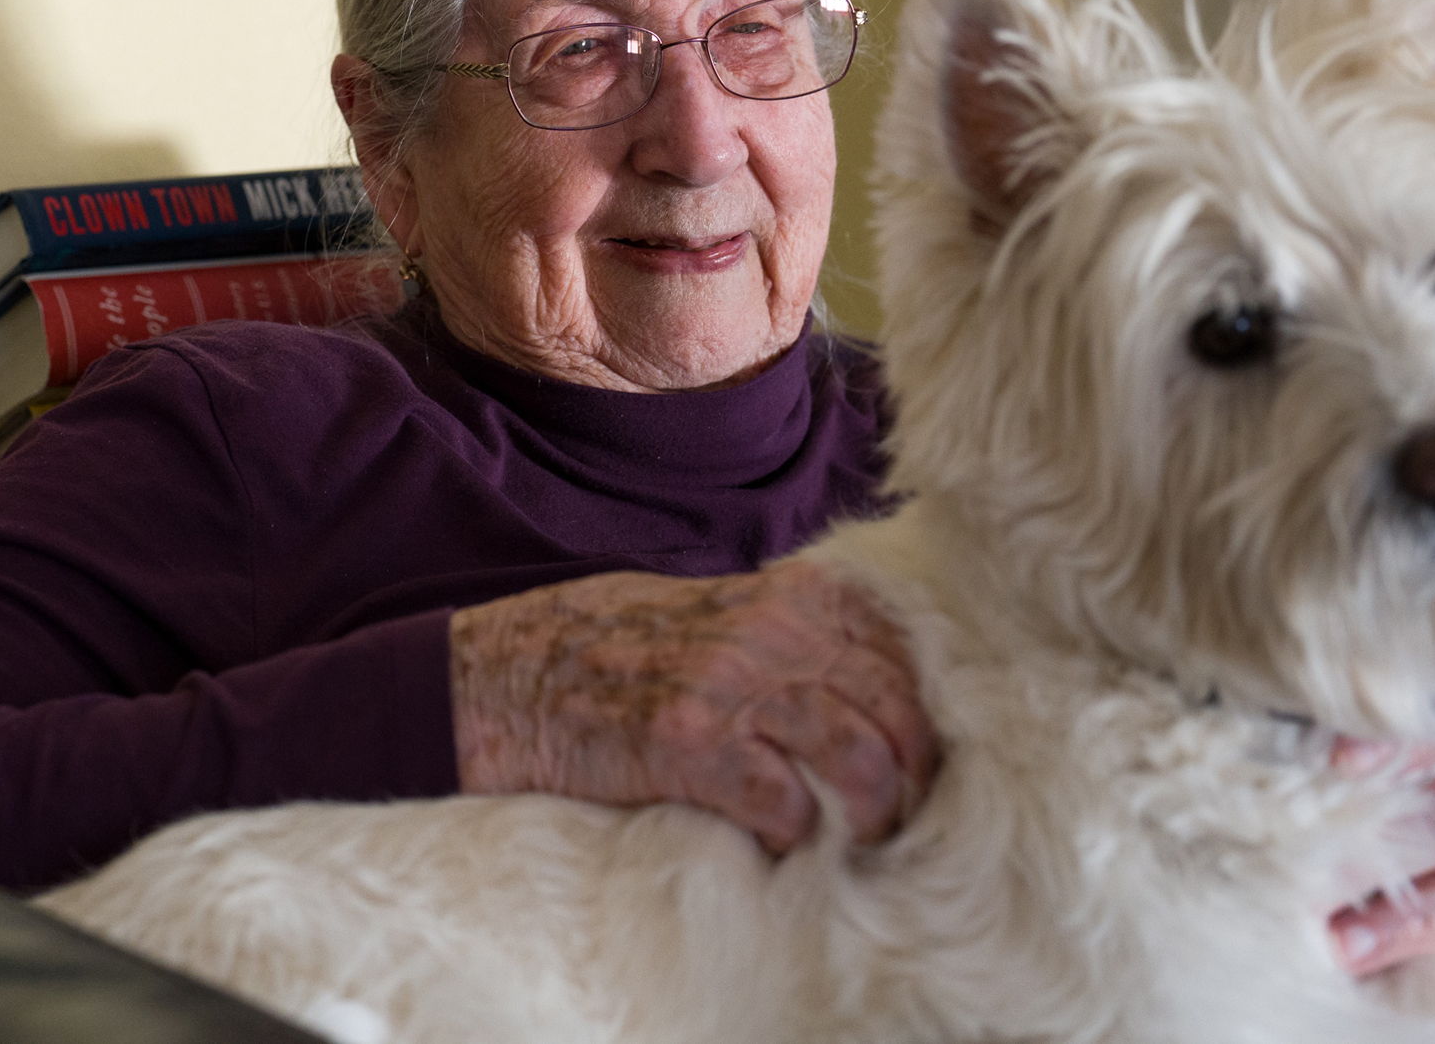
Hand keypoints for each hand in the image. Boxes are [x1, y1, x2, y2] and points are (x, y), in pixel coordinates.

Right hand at [447, 560, 937, 852]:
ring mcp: (731, 685)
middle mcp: (769, 630)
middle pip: (897, 709)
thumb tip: (879, 681)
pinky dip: (798, 835)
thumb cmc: (616, 648)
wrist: (509, 676)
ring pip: (860, 757)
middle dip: (914, 773)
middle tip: (904, 815)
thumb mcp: (718, 608)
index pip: (904, 652)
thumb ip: (795, 631)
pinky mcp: (691, 744)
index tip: (922, 755)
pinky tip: (785, 841)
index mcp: (788, 593)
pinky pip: (786, 805)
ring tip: (864, 839)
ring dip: (874, 813)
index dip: (926, 713)